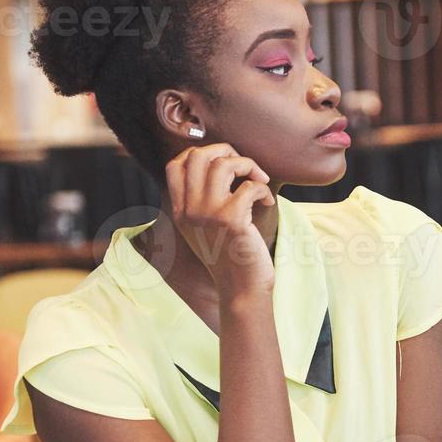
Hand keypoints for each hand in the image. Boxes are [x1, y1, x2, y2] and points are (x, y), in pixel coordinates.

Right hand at [164, 143, 274, 296]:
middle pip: (198, 156)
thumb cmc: (232, 256)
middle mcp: (189, 211)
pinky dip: (263, 189)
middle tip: (245, 168)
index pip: (175, 164)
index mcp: (180, 211)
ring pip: (223, 164)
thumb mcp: (206, 228)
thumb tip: (221, 163)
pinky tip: (267, 203)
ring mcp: (208, 214)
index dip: (199, 153)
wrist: (242, 290)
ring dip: (248, 165)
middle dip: (226, 151)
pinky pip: (250, 186)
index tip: (222, 163)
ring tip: (259, 181)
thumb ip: (203, 201)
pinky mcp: (231, 220)